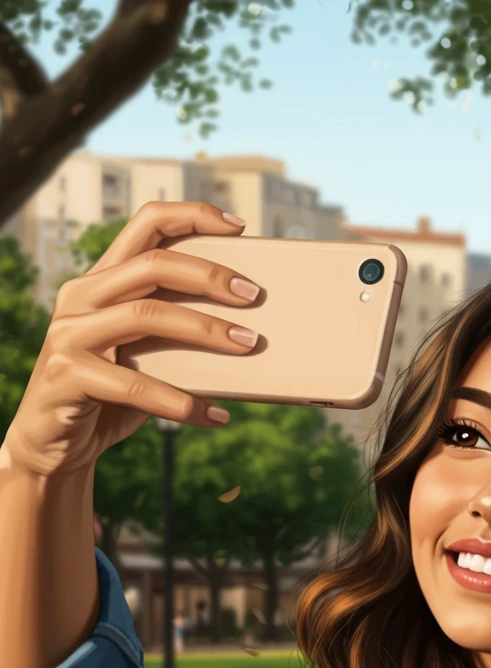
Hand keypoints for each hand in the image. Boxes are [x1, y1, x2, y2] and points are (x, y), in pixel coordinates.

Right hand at [2, 200, 260, 477]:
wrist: (54, 445)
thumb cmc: (110, 398)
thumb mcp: (143, 357)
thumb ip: (174, 336)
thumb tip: (247, 335)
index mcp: (100, 282)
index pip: (145, 226)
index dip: (192, 216)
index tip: (239, 227)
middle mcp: (80, 298)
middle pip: (151, 265)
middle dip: (208, 275)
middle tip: (254, 294)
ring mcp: (70, 334)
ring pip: (147, 316)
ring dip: (205, 328)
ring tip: (249, 344)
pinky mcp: (68, 376)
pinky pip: (136, 387)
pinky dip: (183, 403)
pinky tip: (216, 416)